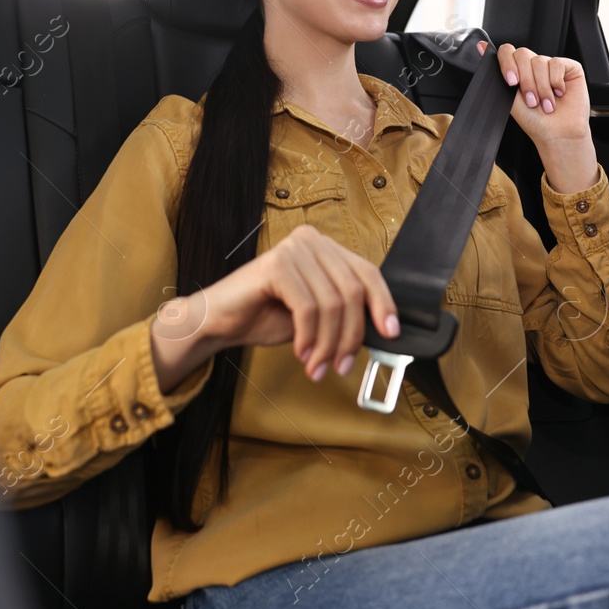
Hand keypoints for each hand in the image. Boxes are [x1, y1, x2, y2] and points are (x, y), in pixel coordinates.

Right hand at [150, 225, 400, 392]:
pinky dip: (308, 337)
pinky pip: (307, 307)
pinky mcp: (276, 264)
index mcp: (326, 248)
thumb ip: (344, 313)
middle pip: (352, 292)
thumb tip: (381, 332)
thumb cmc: (265, 316)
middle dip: (350, 336)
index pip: (368, 273)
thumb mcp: (316, 315)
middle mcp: (312, 241)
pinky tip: (301, 353)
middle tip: (341, 366)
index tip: (390, 335)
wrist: (218, 322)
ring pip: (332, 304)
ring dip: (328, 344)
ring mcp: (294, 249)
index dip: (384, 305)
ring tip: (318, 367)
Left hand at [477, 39, 591, 145]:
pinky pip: (557, 64)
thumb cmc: (535, 121)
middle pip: (523, 54)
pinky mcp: (569, 68)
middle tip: (531, 100)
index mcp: (518, 71)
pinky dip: (556, 82)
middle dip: (526, 81)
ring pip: (540, 61)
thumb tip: (481, 47)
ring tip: (545, 104)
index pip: (508, 52)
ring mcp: (551, 66)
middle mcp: (534, 66)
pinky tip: (558, 94)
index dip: (508, 64)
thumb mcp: (510, 98)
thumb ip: (498, 74)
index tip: (512, 83)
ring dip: (541, 87)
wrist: (557, 134)